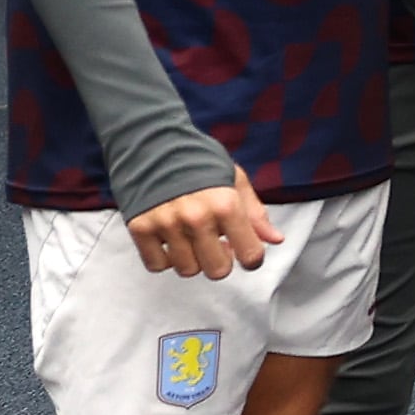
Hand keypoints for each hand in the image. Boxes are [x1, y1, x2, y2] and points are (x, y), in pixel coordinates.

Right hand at [130, 174, 276, 280]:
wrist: (151, 143)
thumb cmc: (198, 160)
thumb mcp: (234, 179)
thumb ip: (255, 213)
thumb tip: (275, 240)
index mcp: (225, 204)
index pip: (250, 254)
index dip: (252, 258)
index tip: (247, 254)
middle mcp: (196, 217)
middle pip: (217, 270)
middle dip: (221, 261)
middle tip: (216, 245)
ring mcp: (165, 224)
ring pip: (187, 270)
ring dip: (192, 259)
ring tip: (192, 238)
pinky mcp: (139, 228)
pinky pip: (157, 265)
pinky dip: (164, 258)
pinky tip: (170, 240)